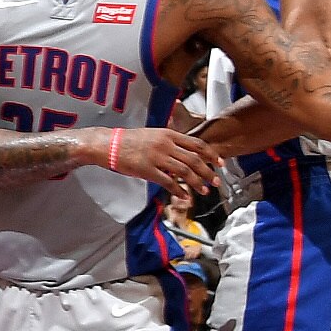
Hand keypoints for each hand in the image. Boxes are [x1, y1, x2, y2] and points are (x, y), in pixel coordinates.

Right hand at [80, 123, 221, 194]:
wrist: (109, 144)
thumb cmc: (130, 140)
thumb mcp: (154, 134)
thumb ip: (171, 141)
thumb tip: (186, 151)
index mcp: (169, 134)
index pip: (197, 144)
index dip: (211, 154)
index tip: (220, 163)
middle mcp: (166, 145)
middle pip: (194, 159)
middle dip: (208, 172)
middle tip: (216, 181)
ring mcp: (157, 157)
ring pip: (185, 171)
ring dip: (197, 183)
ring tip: (204, 191)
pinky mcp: (148, 170)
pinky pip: (168, 182)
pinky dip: (179, 191)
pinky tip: (184, 196)